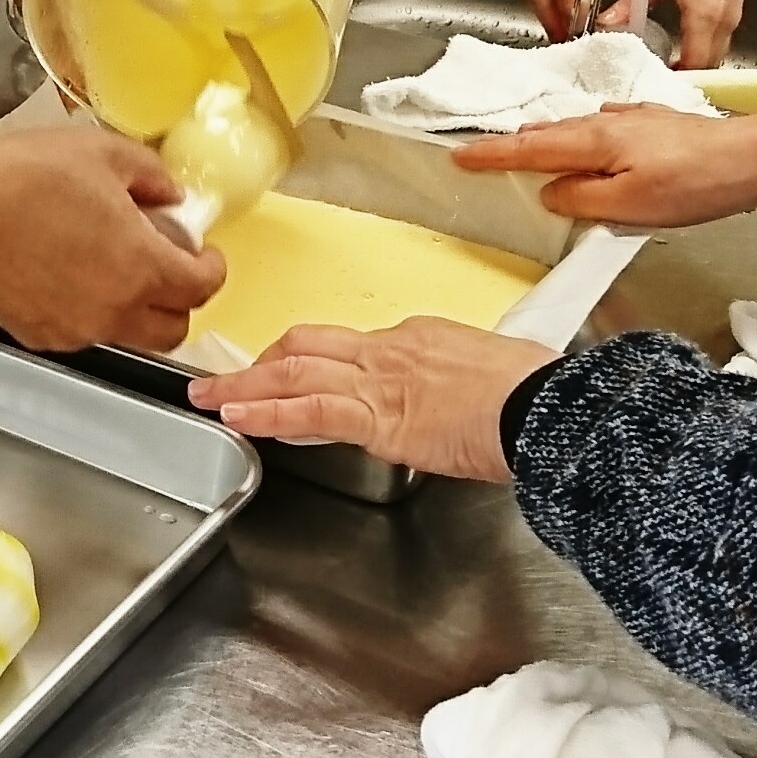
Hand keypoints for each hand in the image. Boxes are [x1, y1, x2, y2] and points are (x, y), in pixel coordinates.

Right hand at [0, 130, 227, 353]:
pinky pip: (81, 330)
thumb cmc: (20, 179)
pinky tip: (67, 271)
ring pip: (127, 333)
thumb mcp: (102, 152)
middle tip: (167, 264)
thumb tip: (168, 194)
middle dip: (180, 300)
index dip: (213, 268)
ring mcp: (74, 329)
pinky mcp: (38, 334)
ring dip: (134, 306)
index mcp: (141, 267)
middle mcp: (113, 310)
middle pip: (173, 329)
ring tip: (110, 262)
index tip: (205, 253)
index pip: (203, 288)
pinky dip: (88, 309)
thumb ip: (151, 175)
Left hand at [189, 320, 548, 481]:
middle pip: (308, 346)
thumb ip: (461, 388)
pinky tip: (240, 418)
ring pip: (295, 373)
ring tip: (209, 398)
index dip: (310, 362)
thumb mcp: (495, 377)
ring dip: (246, 387)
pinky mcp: (379, 415)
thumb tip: (459, 405)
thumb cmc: (537, 395)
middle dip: (263, 362)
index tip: (288, 374)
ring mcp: (380, 380)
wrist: (546, 404)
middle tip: (227, 376)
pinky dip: (267, 413)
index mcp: (419, 339)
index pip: (349, 348)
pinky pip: (310, 410)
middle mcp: (391, 350)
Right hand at [453, 103, 756, 227]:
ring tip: (529, 146)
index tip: (459, 156)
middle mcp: (608, 123)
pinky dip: (585, 134)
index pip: (528, 148)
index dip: (491, 154)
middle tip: (485, 154)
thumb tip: (550, 193)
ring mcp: (635, 119)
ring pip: (577, 127)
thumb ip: (579, 200)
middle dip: (514, 143)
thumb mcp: (627, 207)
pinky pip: (605, 125)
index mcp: (594, 142)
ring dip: (548, 138)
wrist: (752, 159)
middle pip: (549, 132)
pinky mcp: (657, 123)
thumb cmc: (693, 186)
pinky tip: (595, 134)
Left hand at [608, 0, 756, 66]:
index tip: (652, 79)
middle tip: (655, 74)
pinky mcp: (734, 10)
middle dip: (683, 75)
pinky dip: (701, 48)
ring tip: (666, 61)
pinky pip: (719, 41)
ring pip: (715, 56)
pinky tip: (682, 40)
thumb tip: (609, 19)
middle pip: (706, 67)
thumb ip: (633, 0)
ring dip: (694, 63)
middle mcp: (722, 22)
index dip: (673, 77)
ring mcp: (732, 18)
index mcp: (704, 15)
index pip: (692, 65)